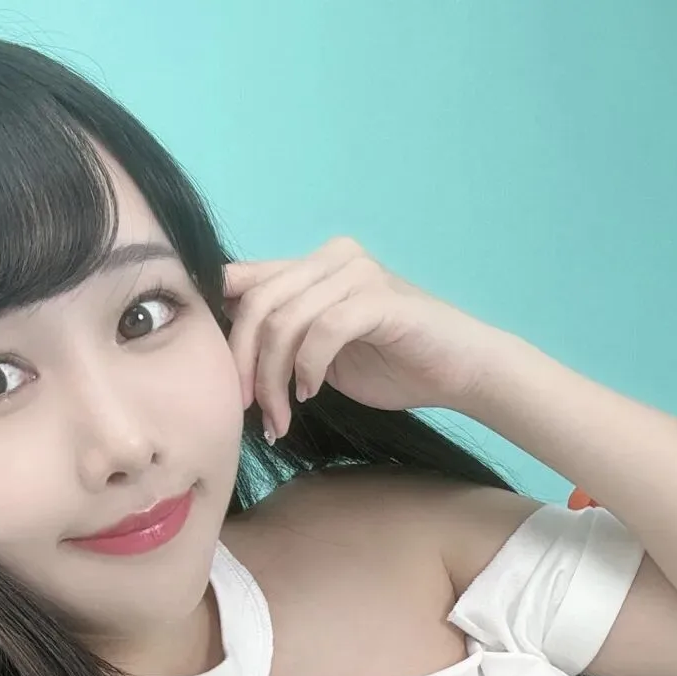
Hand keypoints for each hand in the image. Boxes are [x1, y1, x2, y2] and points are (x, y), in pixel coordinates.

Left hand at [222, 236, 488, 442]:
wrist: (459, 371)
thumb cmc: (392, 364)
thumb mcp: (319, 350)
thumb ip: (282, 336)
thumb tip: (226, 347)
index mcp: (312, 265)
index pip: (244, 281)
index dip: (222, 329)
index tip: (218, 380)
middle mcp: (332, 258)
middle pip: (257, 303)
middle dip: (243, 362)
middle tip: (247, 407)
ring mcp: (357, 273)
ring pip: (286, 321)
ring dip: (275, 379)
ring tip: (281, 417)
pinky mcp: (381, 299)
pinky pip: (323, 331)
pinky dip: (308, 368)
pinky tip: (311, 395)